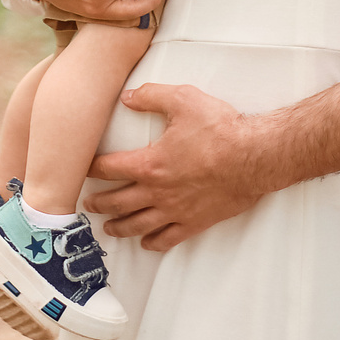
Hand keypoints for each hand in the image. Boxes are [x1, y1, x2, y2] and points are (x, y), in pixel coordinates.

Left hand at [86, 84, 280, 251]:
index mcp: (150, 163)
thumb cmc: (221, 129)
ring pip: (138, 225)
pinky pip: (168, 238)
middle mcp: (158, 191)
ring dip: (119, 227)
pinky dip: (153, 243)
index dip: (92, 169)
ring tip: (108, 229)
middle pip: (118, 202)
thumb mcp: (183, 100)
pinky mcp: (195, 222)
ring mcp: (176, 210)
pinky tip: (146, 243)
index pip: (109, 169)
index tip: (84, 169)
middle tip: (88, 205)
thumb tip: (127, 97)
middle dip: (99, 203)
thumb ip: (151, 96)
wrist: (255, 157)